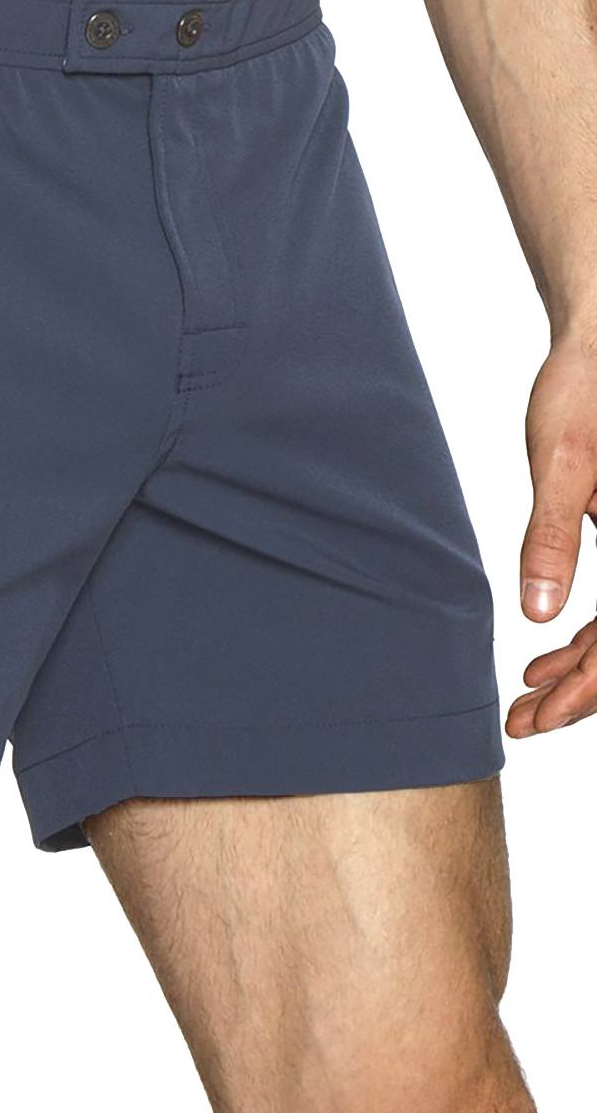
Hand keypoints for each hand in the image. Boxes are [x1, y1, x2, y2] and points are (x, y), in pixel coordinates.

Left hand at [506, 338, 596, 736]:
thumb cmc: (584, 389)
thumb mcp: (564, 461)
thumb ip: (553, 535)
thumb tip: (539, 613)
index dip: (589, 686)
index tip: (542, 715)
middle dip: (581, 689)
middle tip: (523, 722)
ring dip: (583, 668)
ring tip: (528, 697)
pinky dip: (589, 633)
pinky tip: (546, 651)